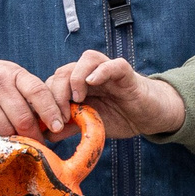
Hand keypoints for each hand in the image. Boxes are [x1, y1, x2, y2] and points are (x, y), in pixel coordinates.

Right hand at [0, 54, 70, 139]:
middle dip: (33, 135)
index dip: (51, 111)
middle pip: (22, 118)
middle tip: (37, 144)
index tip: (58, 126)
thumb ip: (30, 95)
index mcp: (13, 73)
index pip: (38, 92)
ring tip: (14, 139)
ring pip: (5, 130)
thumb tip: (55, 124)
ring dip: (12, 139)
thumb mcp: (10, 78)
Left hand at [49, 50, 184, 138]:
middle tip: (61, 116)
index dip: (47, 101)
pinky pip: (112, 64)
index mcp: (78, 85)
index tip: (49, 123)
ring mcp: (107, 70)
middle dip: (57, 93)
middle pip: (64, 70)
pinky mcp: (126, 73)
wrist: (149, 116)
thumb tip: (45, 135)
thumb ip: (69, 127)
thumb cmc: (119, 117)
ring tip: (77, 99)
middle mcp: (90, 74)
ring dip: (75, 79)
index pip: (53, 83)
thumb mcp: (90, 125)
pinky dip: (101, 70)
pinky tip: (93, 82)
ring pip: (85, 60)